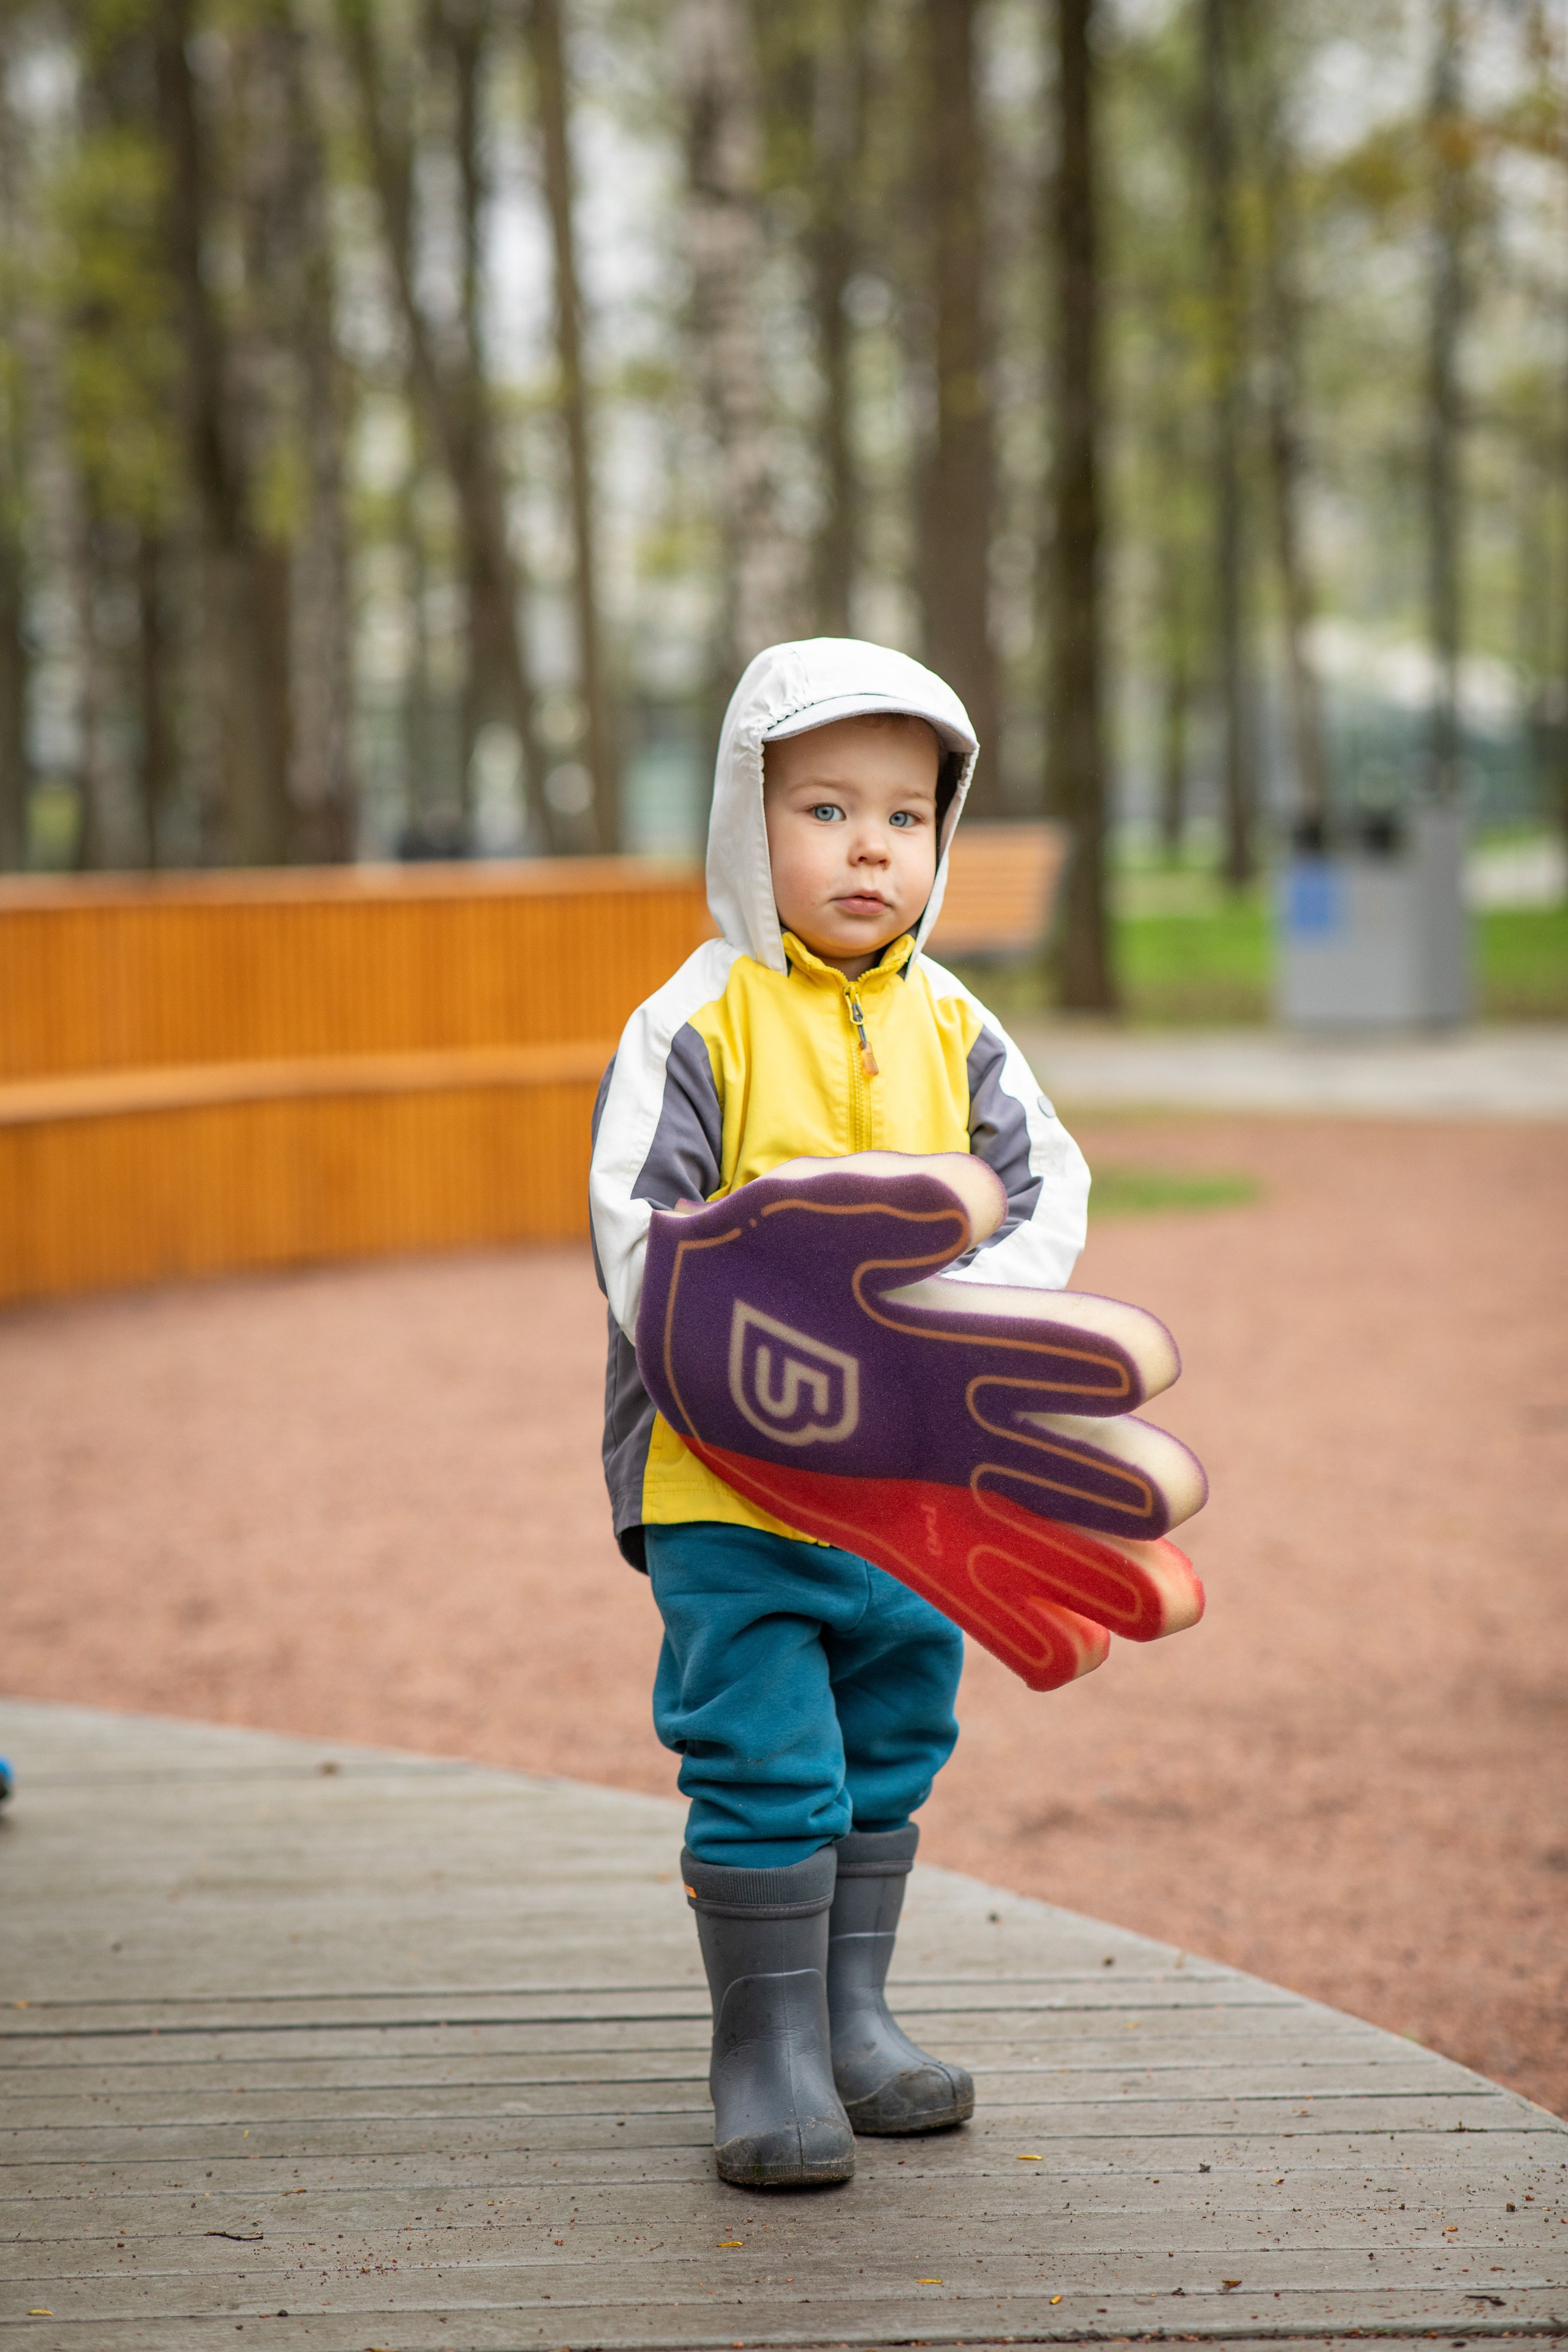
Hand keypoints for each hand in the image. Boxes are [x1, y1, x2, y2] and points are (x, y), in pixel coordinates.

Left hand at [637, 1151, 1205, 1690]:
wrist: (688, 1304)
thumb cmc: (764, 1245)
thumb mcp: (813, 1209)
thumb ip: (890, 1201)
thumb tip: (977, 1206)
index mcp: (962, 1327)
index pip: (1068, 1345)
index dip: (1108, 1354)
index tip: (1138, 1365)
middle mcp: (971, 1409)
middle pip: (1080, 1454)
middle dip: (1127, 1479)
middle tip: (1167, 1497)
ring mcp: (938, 1476)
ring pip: (1046, 1533)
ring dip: (1111, 1569)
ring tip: (1176, 1610)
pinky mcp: (895, 1529)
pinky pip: (975, 1588)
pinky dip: (1035, 1627)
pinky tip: (1079, 1658)